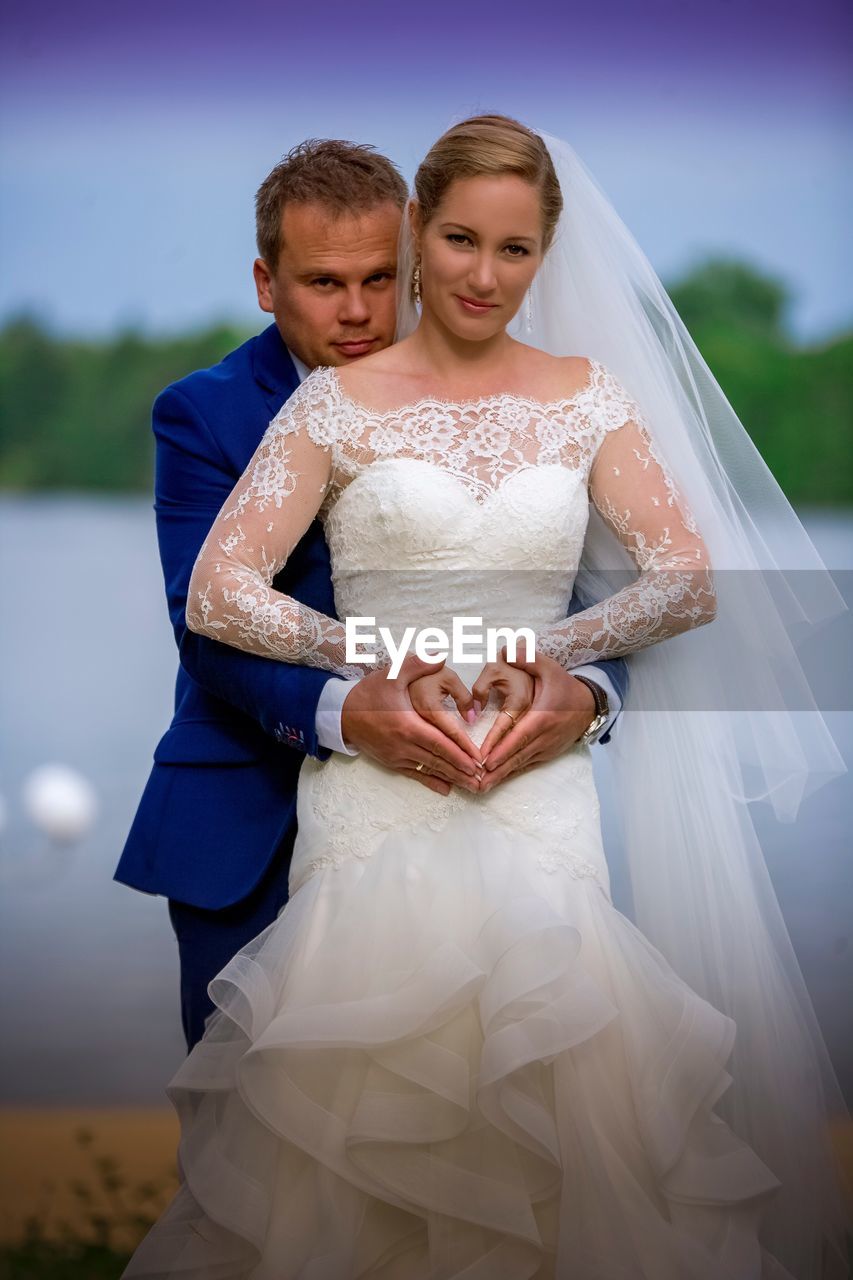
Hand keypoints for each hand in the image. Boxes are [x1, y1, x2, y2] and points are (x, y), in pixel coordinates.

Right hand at [340, 654, 482, 794]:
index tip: (478, 760)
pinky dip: (432, 782)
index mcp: (407, 724)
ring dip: (452, 778)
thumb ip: (417, 664)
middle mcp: (404, 744)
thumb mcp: (392, 674)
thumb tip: (440, 656)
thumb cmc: (369, 692)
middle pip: (439, 760)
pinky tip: (447, 790)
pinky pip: (415, 775)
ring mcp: (397, 755)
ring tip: (472, 786)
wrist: (341, 714)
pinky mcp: (392, 761)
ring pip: (430, 769)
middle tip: (483, 779)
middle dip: (462, 770)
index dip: (460, 751)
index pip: (440, 741)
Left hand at [477, 651, 596, 793]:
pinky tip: (495, 782)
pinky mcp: (546, 754)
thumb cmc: (563, 686)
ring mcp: (546, 747)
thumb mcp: (548, 667)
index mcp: (542, 716)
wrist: (588, 705)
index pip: (519, 735)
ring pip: (520, 764)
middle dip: (496, 770)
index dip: (502, 749)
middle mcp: (544, 736)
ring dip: (500, 777)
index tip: (485, 761)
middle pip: (517, 755)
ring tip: (479, 787)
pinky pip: (526, 766)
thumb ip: (527, 658)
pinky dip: (510, 775)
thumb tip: (507, 651)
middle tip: (475, 781)